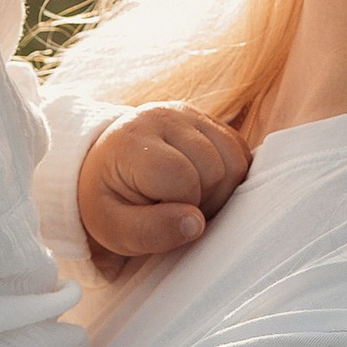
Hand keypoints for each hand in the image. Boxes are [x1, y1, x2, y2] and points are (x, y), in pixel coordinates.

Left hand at [76, 102, 250, 276]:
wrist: (104, 169)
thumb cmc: (109, 203)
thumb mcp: (114, 229)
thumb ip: (151, 232)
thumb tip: (196, 224)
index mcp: (133, 141)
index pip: (183, 179)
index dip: (181, 209)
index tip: (159, 214)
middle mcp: (164, 117)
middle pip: (216, 169)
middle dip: (204, 202)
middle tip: (175, 209)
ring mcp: (190, 114)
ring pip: (236, 160)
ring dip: (222, 191)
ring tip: (190, 199)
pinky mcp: (209, 120)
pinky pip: (242, 152)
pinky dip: (231, 178)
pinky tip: (204, 186)